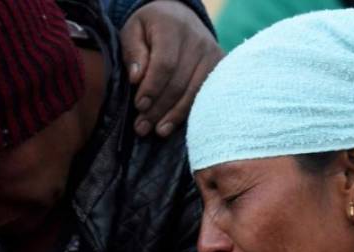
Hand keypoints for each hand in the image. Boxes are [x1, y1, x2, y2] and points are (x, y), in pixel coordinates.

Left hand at [120, 0, 223, 136]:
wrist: (179, 17)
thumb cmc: (150, 29)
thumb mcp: (133, 32)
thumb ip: (133, 52)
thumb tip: (136, 78)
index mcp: (172, 26)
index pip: (164, 64)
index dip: (152, 89)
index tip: (139, 106)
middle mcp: (197, 39)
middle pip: (179, 83)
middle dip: (159, 109)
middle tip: (142, 127)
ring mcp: (212, 54)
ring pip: (194, 93)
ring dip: (174, 116)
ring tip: (158, 131)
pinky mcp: (220, 67)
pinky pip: (206, 95)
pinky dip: (189, 112)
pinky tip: (175, 125)